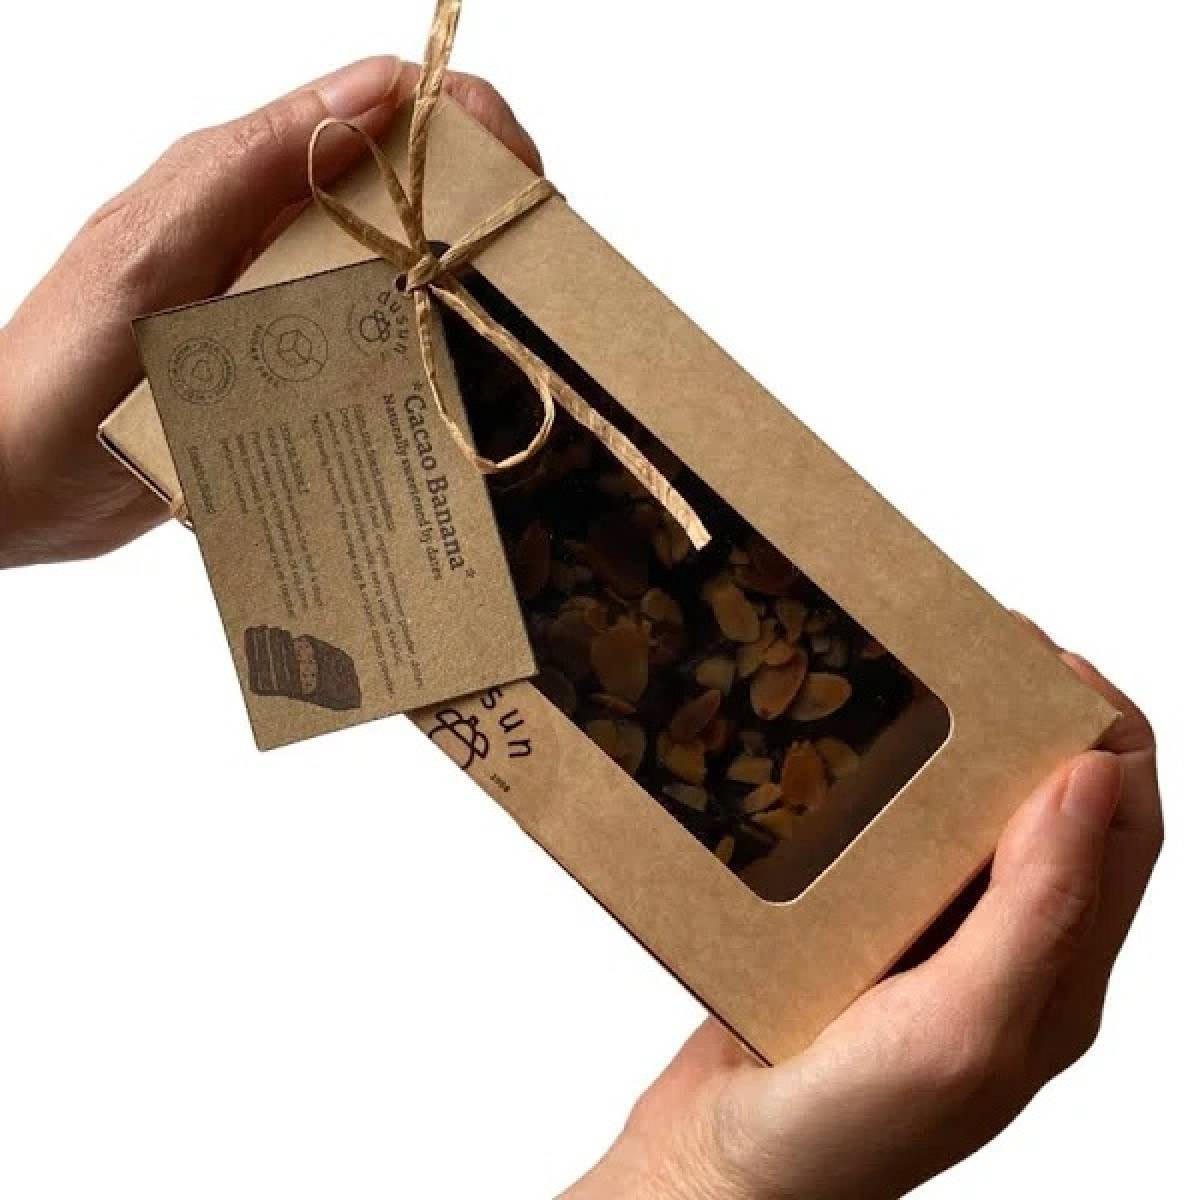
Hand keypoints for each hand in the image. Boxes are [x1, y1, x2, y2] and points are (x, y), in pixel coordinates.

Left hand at [0, 57, 538, 567]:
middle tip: (533, 276)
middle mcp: (281, 231)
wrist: (19, 476)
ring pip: (406, 278)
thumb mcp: (153, 247)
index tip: (522, 178)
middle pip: (411, 198)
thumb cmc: (62, 358)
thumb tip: (379, 89)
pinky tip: (450, 394)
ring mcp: (294, 304)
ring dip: (464, 297)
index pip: (381, 111)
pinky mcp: (299, 373)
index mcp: (249, 176)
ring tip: (512, 340)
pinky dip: (423, 364)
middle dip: (484, 216)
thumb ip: (252, 166)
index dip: (464, 124)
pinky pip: (378, 351)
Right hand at [566, 646, 1160, 1199]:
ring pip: (972, 813)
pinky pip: (898, 838)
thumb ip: (1041, 908)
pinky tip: (850, 750)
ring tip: (920, 676)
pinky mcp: (866, 930)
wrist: (728, 1175)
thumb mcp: (967, 1027)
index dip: (1103, 730)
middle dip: (1034, 716)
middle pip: (1053, 805)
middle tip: (975, 643)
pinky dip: (890, 782)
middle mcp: (1008, 952)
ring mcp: (935, 939)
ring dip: (959, 740)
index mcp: (1059, 978)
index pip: (1122, 827)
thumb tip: (1098, 777)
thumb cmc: (850, 1131)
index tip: (1045, 655)